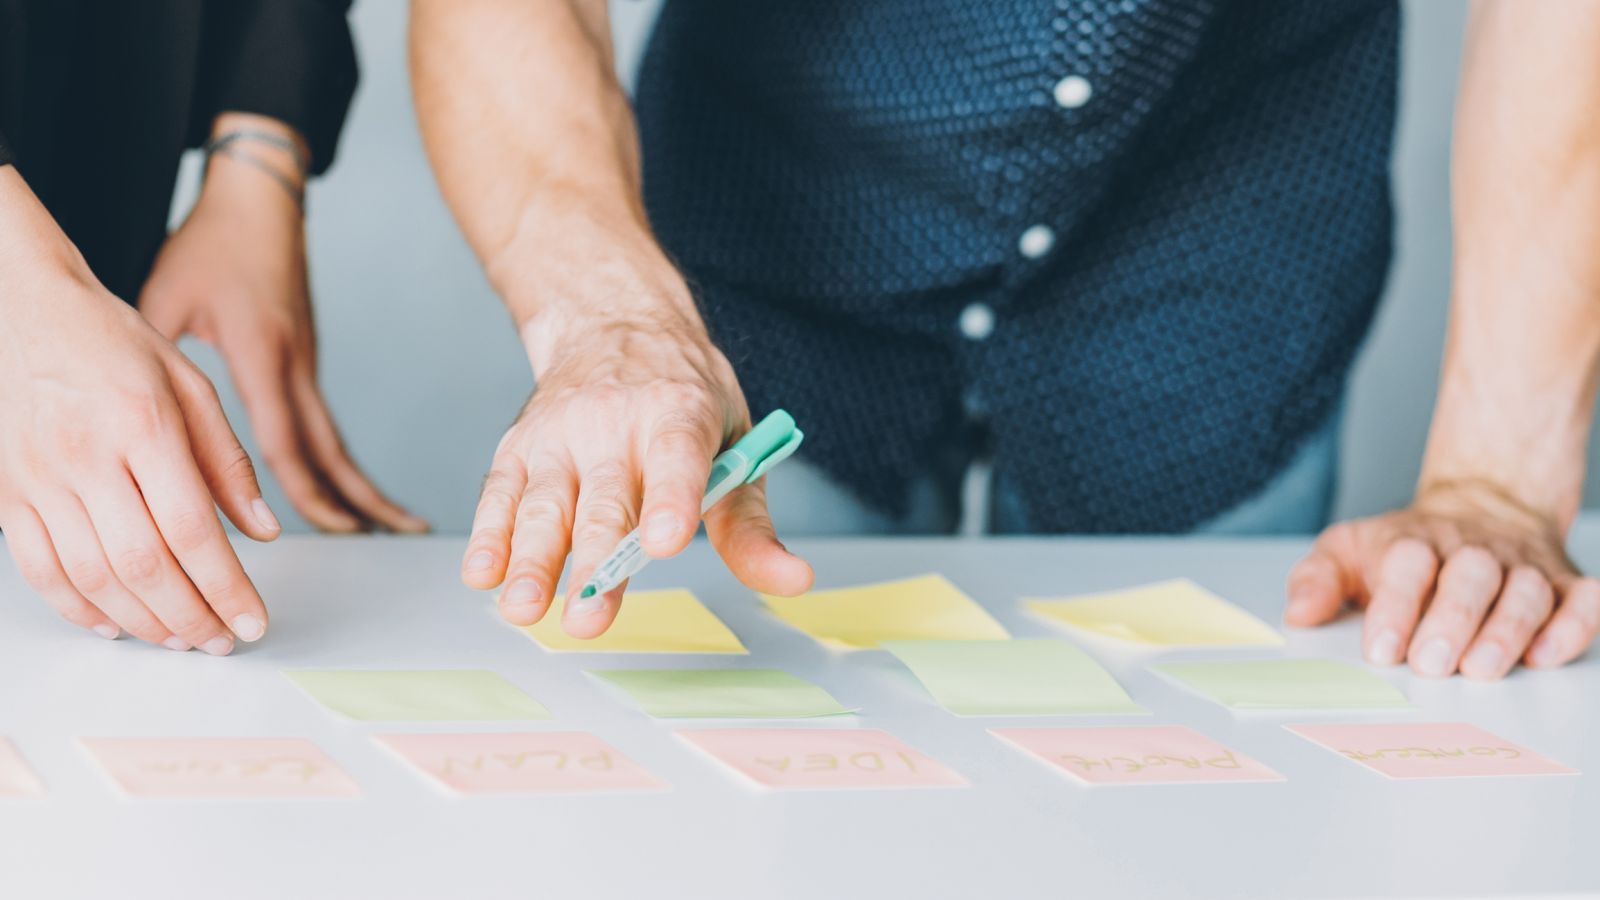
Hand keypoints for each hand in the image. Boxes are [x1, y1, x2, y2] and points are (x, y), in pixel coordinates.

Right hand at [0, 167, 277, 652]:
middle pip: (142, 563)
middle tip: (221, 641)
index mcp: (141, 424)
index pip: (190, 528)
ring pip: (91, 576)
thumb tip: (263, 531)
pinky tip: (116, 624)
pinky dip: (79, 607)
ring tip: (182, 639)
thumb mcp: (191, 386)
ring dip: (141, 621)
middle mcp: (85, 456)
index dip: (224, 586)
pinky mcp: (5, 492)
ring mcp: (37, 478)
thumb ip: (227, 462)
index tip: (252, 621)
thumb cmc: (114, 345)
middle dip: (189, 615)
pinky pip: (39, 568)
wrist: (26, 311)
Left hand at [139, 135, 425, 533]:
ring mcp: (306, 364)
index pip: (286, 439)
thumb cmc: (212, 243)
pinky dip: (338, 460)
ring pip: (335, 438)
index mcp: (263, 354)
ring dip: (362, 484)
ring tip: (395, 523)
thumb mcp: (166, 296)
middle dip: (362, 498)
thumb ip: (156, 361)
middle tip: (394, 538)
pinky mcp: (305, 360)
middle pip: (333, 448)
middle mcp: (296, 365)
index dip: (306, 491)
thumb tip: (132, 419)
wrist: (258, 202)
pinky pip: (323, 422)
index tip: (331, 528)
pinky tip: (347, 485)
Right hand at [460, 310, 813, 636]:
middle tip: (588, 618)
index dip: (670, 499)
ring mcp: (560, 434)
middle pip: (605, 500)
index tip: (663, 542)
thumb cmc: (686, 395)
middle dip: (595, 562)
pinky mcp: (520, 447)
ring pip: (544, 502)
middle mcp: (613, 421)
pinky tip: (483, 573)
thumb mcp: (737, 444)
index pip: (676, 456)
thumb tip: (794, 581)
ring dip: (531, 558)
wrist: (614, 321)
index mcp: (679, 411)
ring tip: (523, 608)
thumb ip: (753, 526)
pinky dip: (489, 535)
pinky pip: (501, 494)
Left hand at [1285, 479, 1599, 678]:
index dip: (1395, 605)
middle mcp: (1473, 550)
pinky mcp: (1564, 584)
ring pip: (1525, 590)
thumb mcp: (1347, 549)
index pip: (1408, 563)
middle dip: (1452, 620)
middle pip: (1470, 576)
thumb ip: (1317, 579)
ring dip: (1506, 630)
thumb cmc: (1405, 548)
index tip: (1381, 650)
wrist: (1480, 507)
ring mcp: (1522, 566)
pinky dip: (1572, 626)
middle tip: (1431, 664)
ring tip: (1481, 669)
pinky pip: (1582, 601)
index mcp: (1416, 541)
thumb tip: (1299, 613)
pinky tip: (1546, 655)